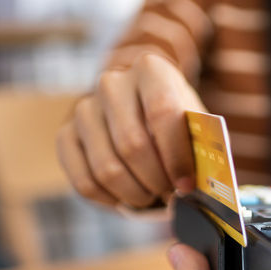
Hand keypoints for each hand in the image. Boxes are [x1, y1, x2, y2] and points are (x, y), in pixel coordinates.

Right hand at [57, 53, 204, 207]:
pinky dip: (110, 200)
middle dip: (156, 180)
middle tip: (170, 195)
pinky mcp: (66, 135)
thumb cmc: (176, 124)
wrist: (141, 112)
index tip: (186, 185)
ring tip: (152, 197)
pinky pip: (84, 182)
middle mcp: (112, 83)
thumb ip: (200, 148)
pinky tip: (127, 198)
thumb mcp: (195, 126)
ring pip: (107, 169)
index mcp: (151, 69)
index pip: (162, 113)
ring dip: (135, 194)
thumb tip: (204, 185)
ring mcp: (84, 108)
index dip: (176, 156)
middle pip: (132, 145)